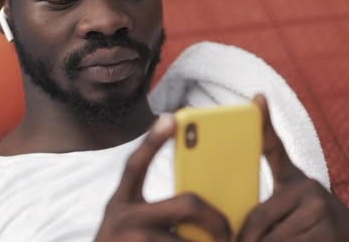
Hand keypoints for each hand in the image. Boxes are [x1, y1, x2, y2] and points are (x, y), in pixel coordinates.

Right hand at [95, 115, 231, 241]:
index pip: (135, 165)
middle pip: (187, 203)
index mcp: (120, 206)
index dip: (153, 140)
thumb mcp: (129, 230)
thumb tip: (201, 206)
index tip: (172, 118)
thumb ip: (157, 215)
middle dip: (217, 219)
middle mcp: (121, 220)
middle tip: (229, 233)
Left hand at [238, 95, 348, 240]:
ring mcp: (321, 209)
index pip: (274, 149)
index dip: (264, 122)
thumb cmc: (317, 231)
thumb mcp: (294, 211)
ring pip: (269, 239)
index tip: (257, 97)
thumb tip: (232, 229)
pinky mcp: (329, 233)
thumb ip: (266, 210)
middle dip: (246, 239)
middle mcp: (309, 188)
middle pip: (258, 218)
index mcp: (296, 181)